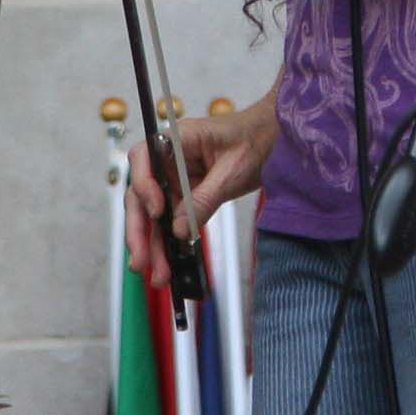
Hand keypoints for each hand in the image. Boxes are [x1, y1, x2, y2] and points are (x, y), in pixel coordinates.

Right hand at [126, 96, 277, 288]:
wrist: (275, 141)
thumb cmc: (256, 140)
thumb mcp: (233, 171)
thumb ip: (205, 198)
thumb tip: (180, 230)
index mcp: (178, 139)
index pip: (144, 157)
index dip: (144, 184)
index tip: (158, 210)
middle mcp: (170, 159)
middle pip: (141, 193)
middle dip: (139, 228)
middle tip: (141, 260)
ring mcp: (176, 179)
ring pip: (154, 214)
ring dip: (153, 245)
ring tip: (158, 275)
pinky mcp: (186, 196)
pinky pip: (172, 221)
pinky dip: (170, 244)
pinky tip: (170, 266)